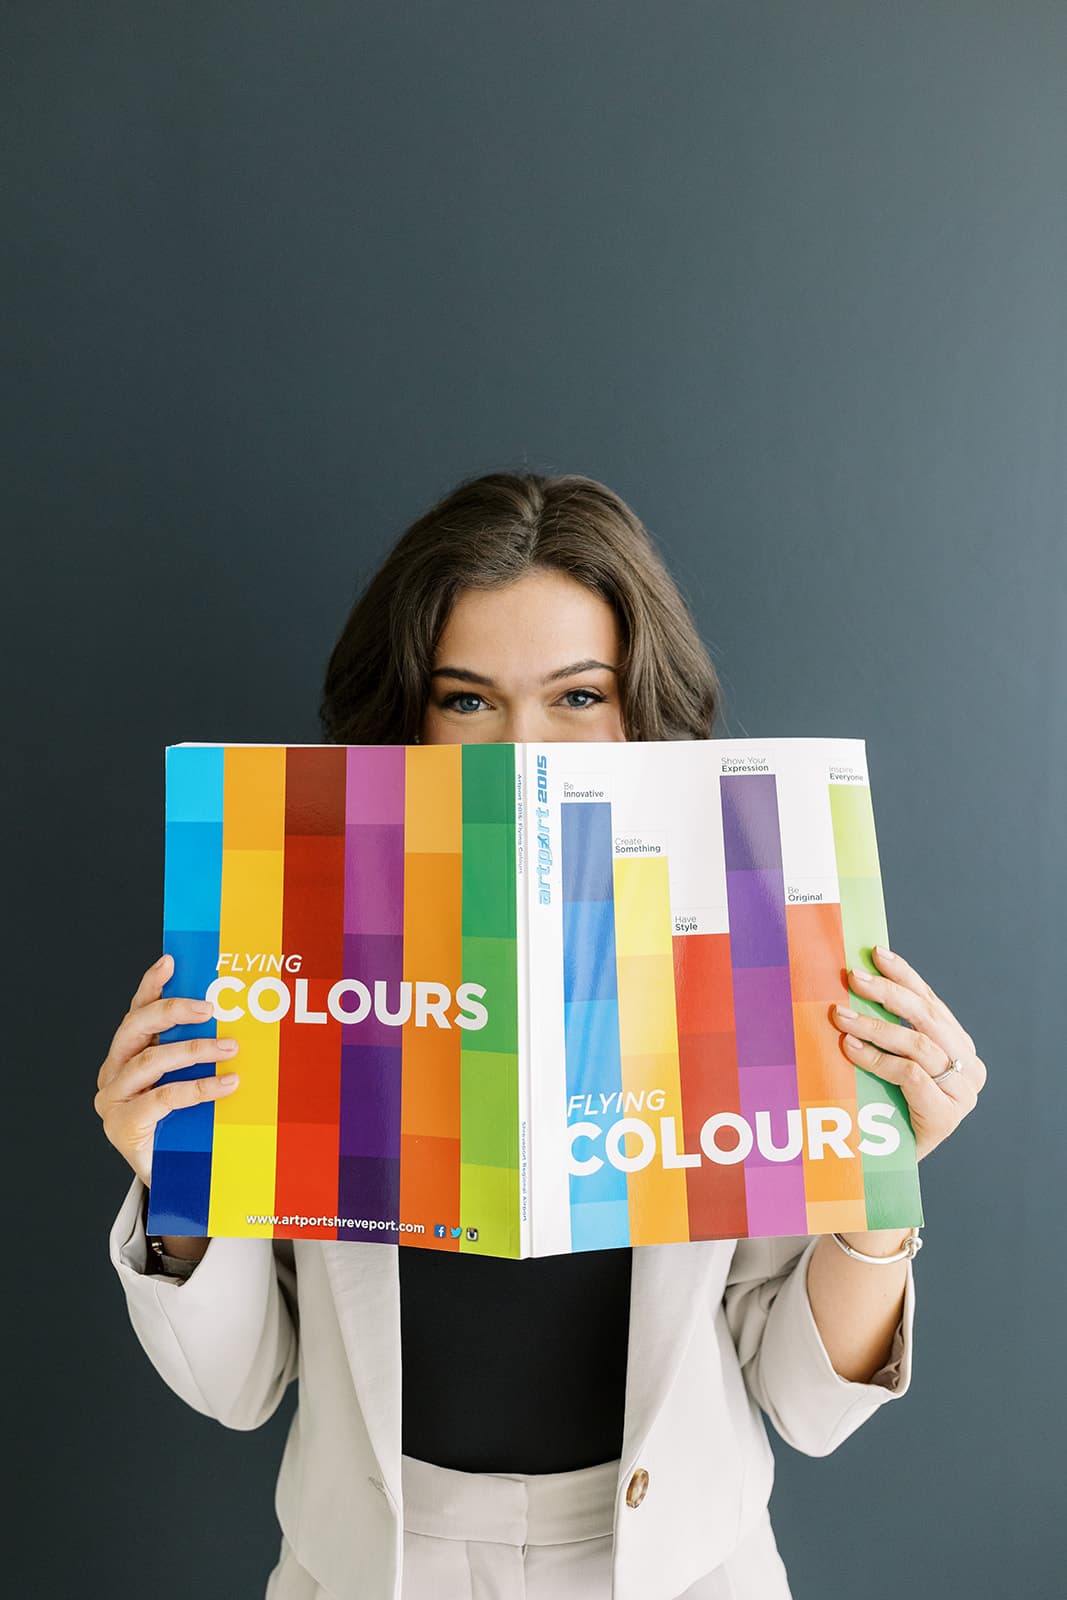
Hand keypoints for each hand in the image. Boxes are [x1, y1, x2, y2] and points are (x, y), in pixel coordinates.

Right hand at [94, 953, 240, 1188]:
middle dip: (172, 1011)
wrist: (174, 1177)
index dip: (151, 985)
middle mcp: (114, 1072)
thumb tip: (238, 1020)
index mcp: (127, 1054)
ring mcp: (114, 1098)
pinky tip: (226, 1085)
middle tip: (209, 1007)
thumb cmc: (184, 1123)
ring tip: (228, 1049)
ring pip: (150, 1060)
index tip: (170, 961)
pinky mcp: (123, 1124)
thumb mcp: (191, 1080)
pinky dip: (198, 1088)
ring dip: (193, 1050)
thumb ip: (198, 1053)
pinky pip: (163, 1097)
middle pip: (135, 1028)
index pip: (138, 1012)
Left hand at [829, 944, 985, 1163]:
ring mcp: (961, 1092)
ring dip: (874, 1026)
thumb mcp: (891, 1062)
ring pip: (917, 1045)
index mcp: (959, 1045)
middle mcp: (968, 1066)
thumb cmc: (887, 1108)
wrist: (891, 1166)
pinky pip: (909, 1075)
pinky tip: (850, 1049)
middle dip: (889, 993)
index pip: (930, 1002)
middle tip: (853, 978)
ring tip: (840, 1016)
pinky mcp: (946, 1114)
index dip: (904, 975)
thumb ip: (888, 1029)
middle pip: (927, 1018)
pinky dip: (877, 1059)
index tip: (875, 953)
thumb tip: (853, 981)